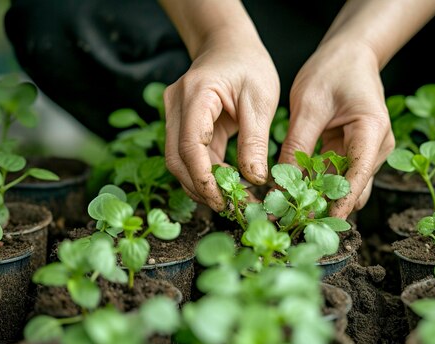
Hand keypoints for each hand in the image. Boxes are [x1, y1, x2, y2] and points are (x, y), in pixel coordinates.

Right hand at [163, 38, 278, 210]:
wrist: (230, 45)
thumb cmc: (249, 66)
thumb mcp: (260, 102)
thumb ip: (255, 141)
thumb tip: (254, 179)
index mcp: (195, 94)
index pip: (189, 144)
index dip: (203, 176)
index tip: (222, 199)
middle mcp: (176, 105)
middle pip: (176, 158)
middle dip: (200, 187)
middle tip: (229, 207)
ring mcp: (174, 114)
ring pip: (179, 160)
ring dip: (201, 184)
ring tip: (231, 201)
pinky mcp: (182, 123)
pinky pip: (189, 154)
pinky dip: (205, 172)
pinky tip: (226, 185)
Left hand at [280, 41, 394, 217]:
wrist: (350, 55)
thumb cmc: (332, 70)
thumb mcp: (308, 104)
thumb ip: (298, 144)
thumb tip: (283, 183)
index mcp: (372, 129)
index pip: (358, 174)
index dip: (338, 201)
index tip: (317, 221)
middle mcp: (378, 146)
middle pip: (354, 186)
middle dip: (327, 204)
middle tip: (293, 217)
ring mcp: (370, 151)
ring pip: (347, 185)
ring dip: (323, 196)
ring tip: (292, 208)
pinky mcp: (358, 153)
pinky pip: (340, 175)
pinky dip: (321, 184)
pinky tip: (298, 191)